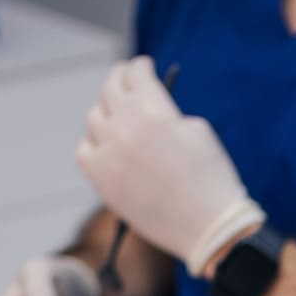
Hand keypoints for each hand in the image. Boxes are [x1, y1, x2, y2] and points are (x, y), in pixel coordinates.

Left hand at [76, 57, 265, 275]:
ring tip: (115, 115)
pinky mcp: (102, 182)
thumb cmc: (211, 179)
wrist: (208, 229)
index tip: (142, 67)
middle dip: (119, 80)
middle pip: (110, 90)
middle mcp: (125, 128)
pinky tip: (105, 146)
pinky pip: (85, 152)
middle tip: (123, 81)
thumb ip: (165, 112)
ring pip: (94, 119)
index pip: (135, 73)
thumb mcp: (197, 130)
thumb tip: (143, 110)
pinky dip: (93, 144)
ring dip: (105, 112)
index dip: (140, 66)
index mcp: (153, 110)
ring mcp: (110, 155)